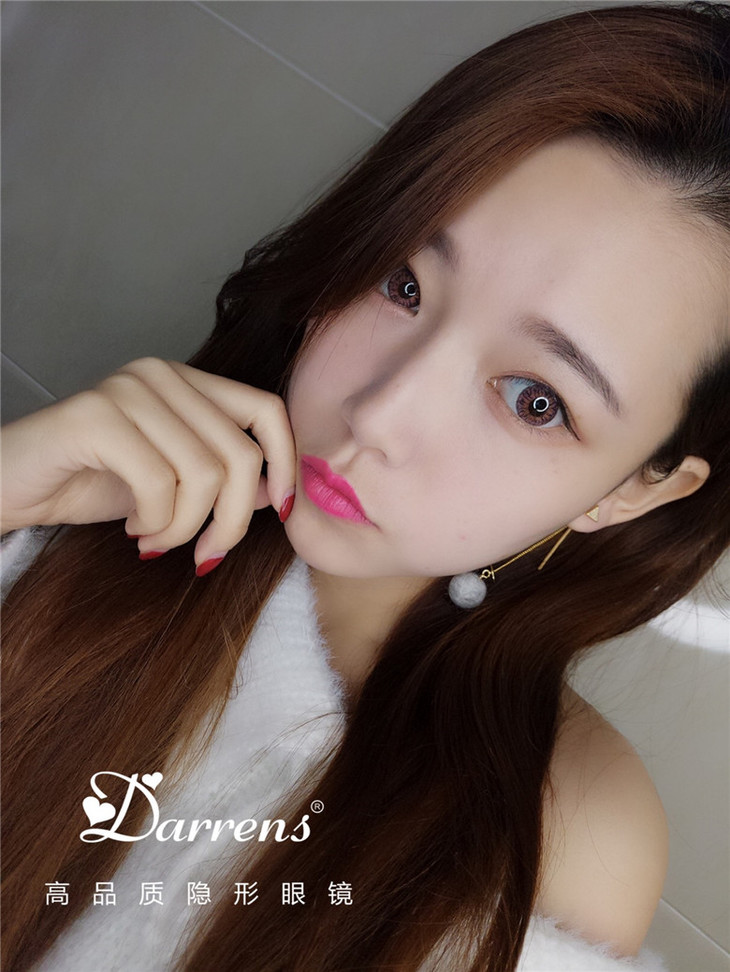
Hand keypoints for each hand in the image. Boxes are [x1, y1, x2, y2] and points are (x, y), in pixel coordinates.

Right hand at [0, 357, 296, 571]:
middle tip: (203, 554)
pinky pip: (159, 484)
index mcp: (186, 382)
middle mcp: (161, 374)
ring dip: (185, 529)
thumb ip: (221, 476)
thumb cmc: (89, 483)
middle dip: (231, 522)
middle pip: (241, 455)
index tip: (281, 511)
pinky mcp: (96, 416)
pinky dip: (154, 523)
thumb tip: (277, 491)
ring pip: (205, 475)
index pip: (266, 410)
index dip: (286, 463)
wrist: (8, 487)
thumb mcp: (171, 485)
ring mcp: (128, 389)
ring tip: (155, 539)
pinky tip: (133, 528)